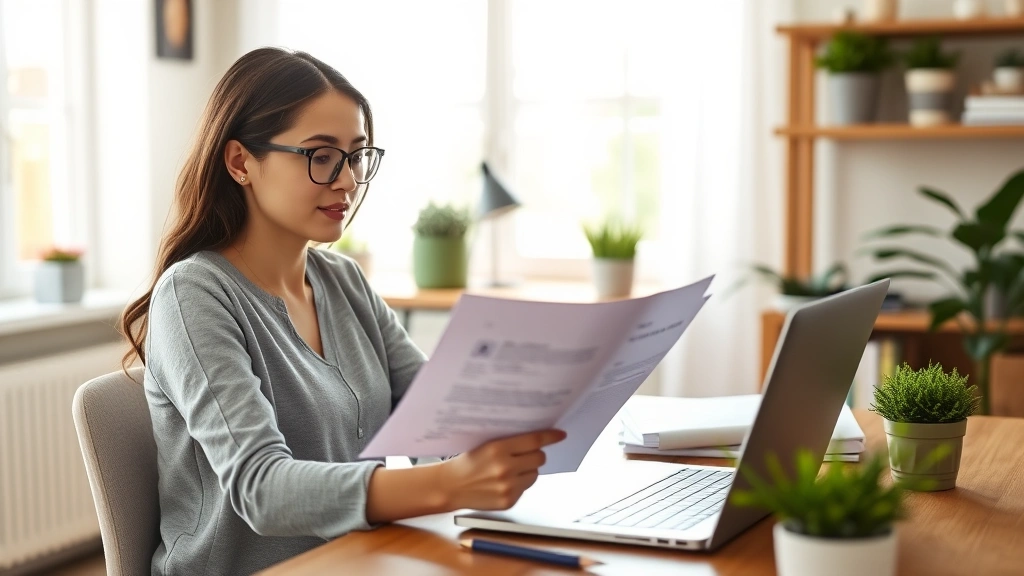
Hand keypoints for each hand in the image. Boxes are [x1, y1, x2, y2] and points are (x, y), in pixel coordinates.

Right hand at [437, 429, 566, 510]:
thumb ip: (510, 443)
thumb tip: (537, 439)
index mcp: (498, 449)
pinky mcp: (509, 501)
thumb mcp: (486, 444)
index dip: (550, 437)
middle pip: (539, 458)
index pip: (534, 440)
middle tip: (524, 454)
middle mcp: (505, 468)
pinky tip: (503, 483)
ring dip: (528, 470)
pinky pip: (525, 488)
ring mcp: (508, 487)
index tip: (560, 434)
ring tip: (510, 470)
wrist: (451, 486)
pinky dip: (519, 484)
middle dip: (535, 455)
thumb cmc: (468, 462)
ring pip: (535, 474)